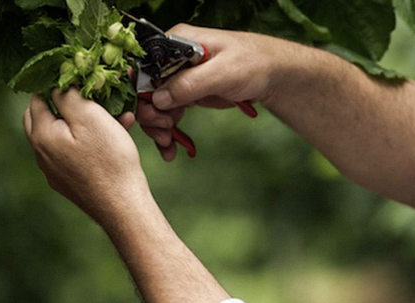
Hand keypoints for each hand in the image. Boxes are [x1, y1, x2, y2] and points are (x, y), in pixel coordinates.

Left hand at [23, 88, 144, 223]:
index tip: (80, 82)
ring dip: (83, 124)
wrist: (122, 206)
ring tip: (116, 119)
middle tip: (91, 99)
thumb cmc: (109, 160)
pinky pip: (73, 154)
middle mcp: (41, 153)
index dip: (58, 85)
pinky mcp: (68, 182)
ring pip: (62, 136)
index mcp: (41, 135)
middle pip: (43, 117)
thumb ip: (70, 96)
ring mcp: (53, 171)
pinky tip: (113, 141)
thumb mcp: (91, 118)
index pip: (36, 98)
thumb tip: (59, 83)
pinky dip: (89, 143)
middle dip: (65, 104)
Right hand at [136, 26, 297, 160]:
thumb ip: (189, 84)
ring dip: (158, 127)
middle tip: (164, 132)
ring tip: (168, 144)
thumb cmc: (252, 63)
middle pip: (146, 88)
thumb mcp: (222, 73)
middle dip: (151, 113)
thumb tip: (158, 98)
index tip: (152, 111)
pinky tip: (171, 149)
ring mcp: (180, 78)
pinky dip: (168, 131)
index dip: (141, 90)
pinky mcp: (188, 93)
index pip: (145, 65)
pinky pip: (170, 113)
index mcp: (177, 42)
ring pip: (156, 104)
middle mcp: (173, 59)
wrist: (272, 74)